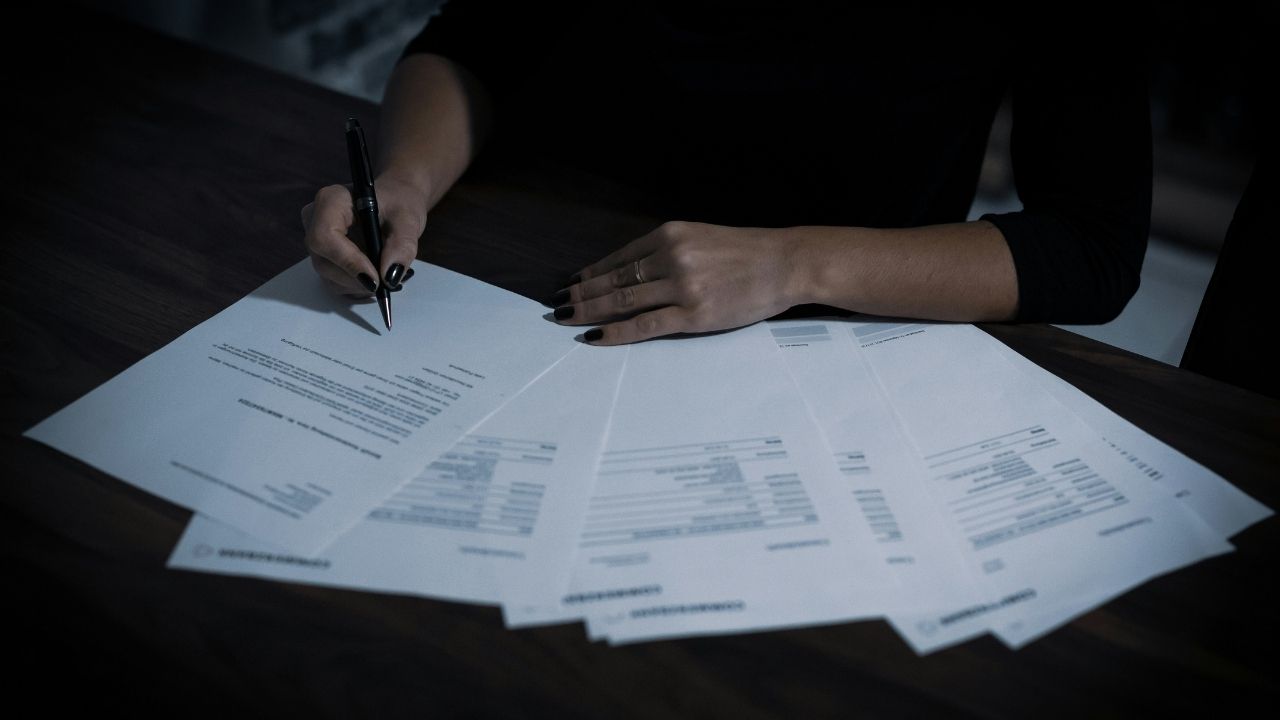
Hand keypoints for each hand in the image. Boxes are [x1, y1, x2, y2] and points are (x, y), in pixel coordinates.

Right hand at [301, 175, 427, 295]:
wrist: (395, 205)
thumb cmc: (399, 204)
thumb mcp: (408, 220)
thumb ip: (402, 245)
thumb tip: (390, 277)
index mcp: (331, 201)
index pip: (325, 236)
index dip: (348, 261)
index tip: (376, 279)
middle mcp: (315, 221)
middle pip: (324, 262)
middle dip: (357, 279)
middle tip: (389, 281)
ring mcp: (317, 242)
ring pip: (329, 277)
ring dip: (360, 286)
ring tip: (388, 277)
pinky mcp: (323, 258)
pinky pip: (334, 282)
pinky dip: (358, 287)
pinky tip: (377, 277)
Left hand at [552, 221, 802, 343]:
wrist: (785, 264)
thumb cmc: (745, 254)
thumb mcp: (700, 239)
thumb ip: (667, 252)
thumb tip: (628, 274)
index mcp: (669, 234)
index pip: (618, 258)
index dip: (590, 274)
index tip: (570, 285)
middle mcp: (671, 256)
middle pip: (613, 280)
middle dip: (580, 294)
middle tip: (556, 307)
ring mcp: (681, 286)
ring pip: (622, 302)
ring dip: (589, 312)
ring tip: (567, 321)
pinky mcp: (694, 315)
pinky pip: (644, 325)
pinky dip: (615, 332)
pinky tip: (596, 336)